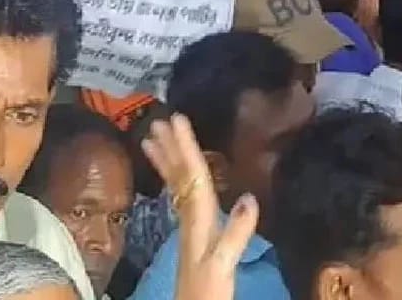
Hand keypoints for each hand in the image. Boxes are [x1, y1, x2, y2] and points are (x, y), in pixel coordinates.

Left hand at [141, 114, 258, 299]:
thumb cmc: (209, 291)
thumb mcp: (224, 263)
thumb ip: (236, 233)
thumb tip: (249, 196)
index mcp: (199, 219)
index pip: (192, 175)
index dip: (185, 146)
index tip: (176, 119)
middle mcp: (190, 218)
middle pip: (179, 176)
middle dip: (170, 147)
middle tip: (157, 120)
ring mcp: (188, 226)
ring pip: (175, 185)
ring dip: (166, 160)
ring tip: (151, 139)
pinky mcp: (191, 235)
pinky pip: (179, 198)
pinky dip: (173, 181)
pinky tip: (173, 177)